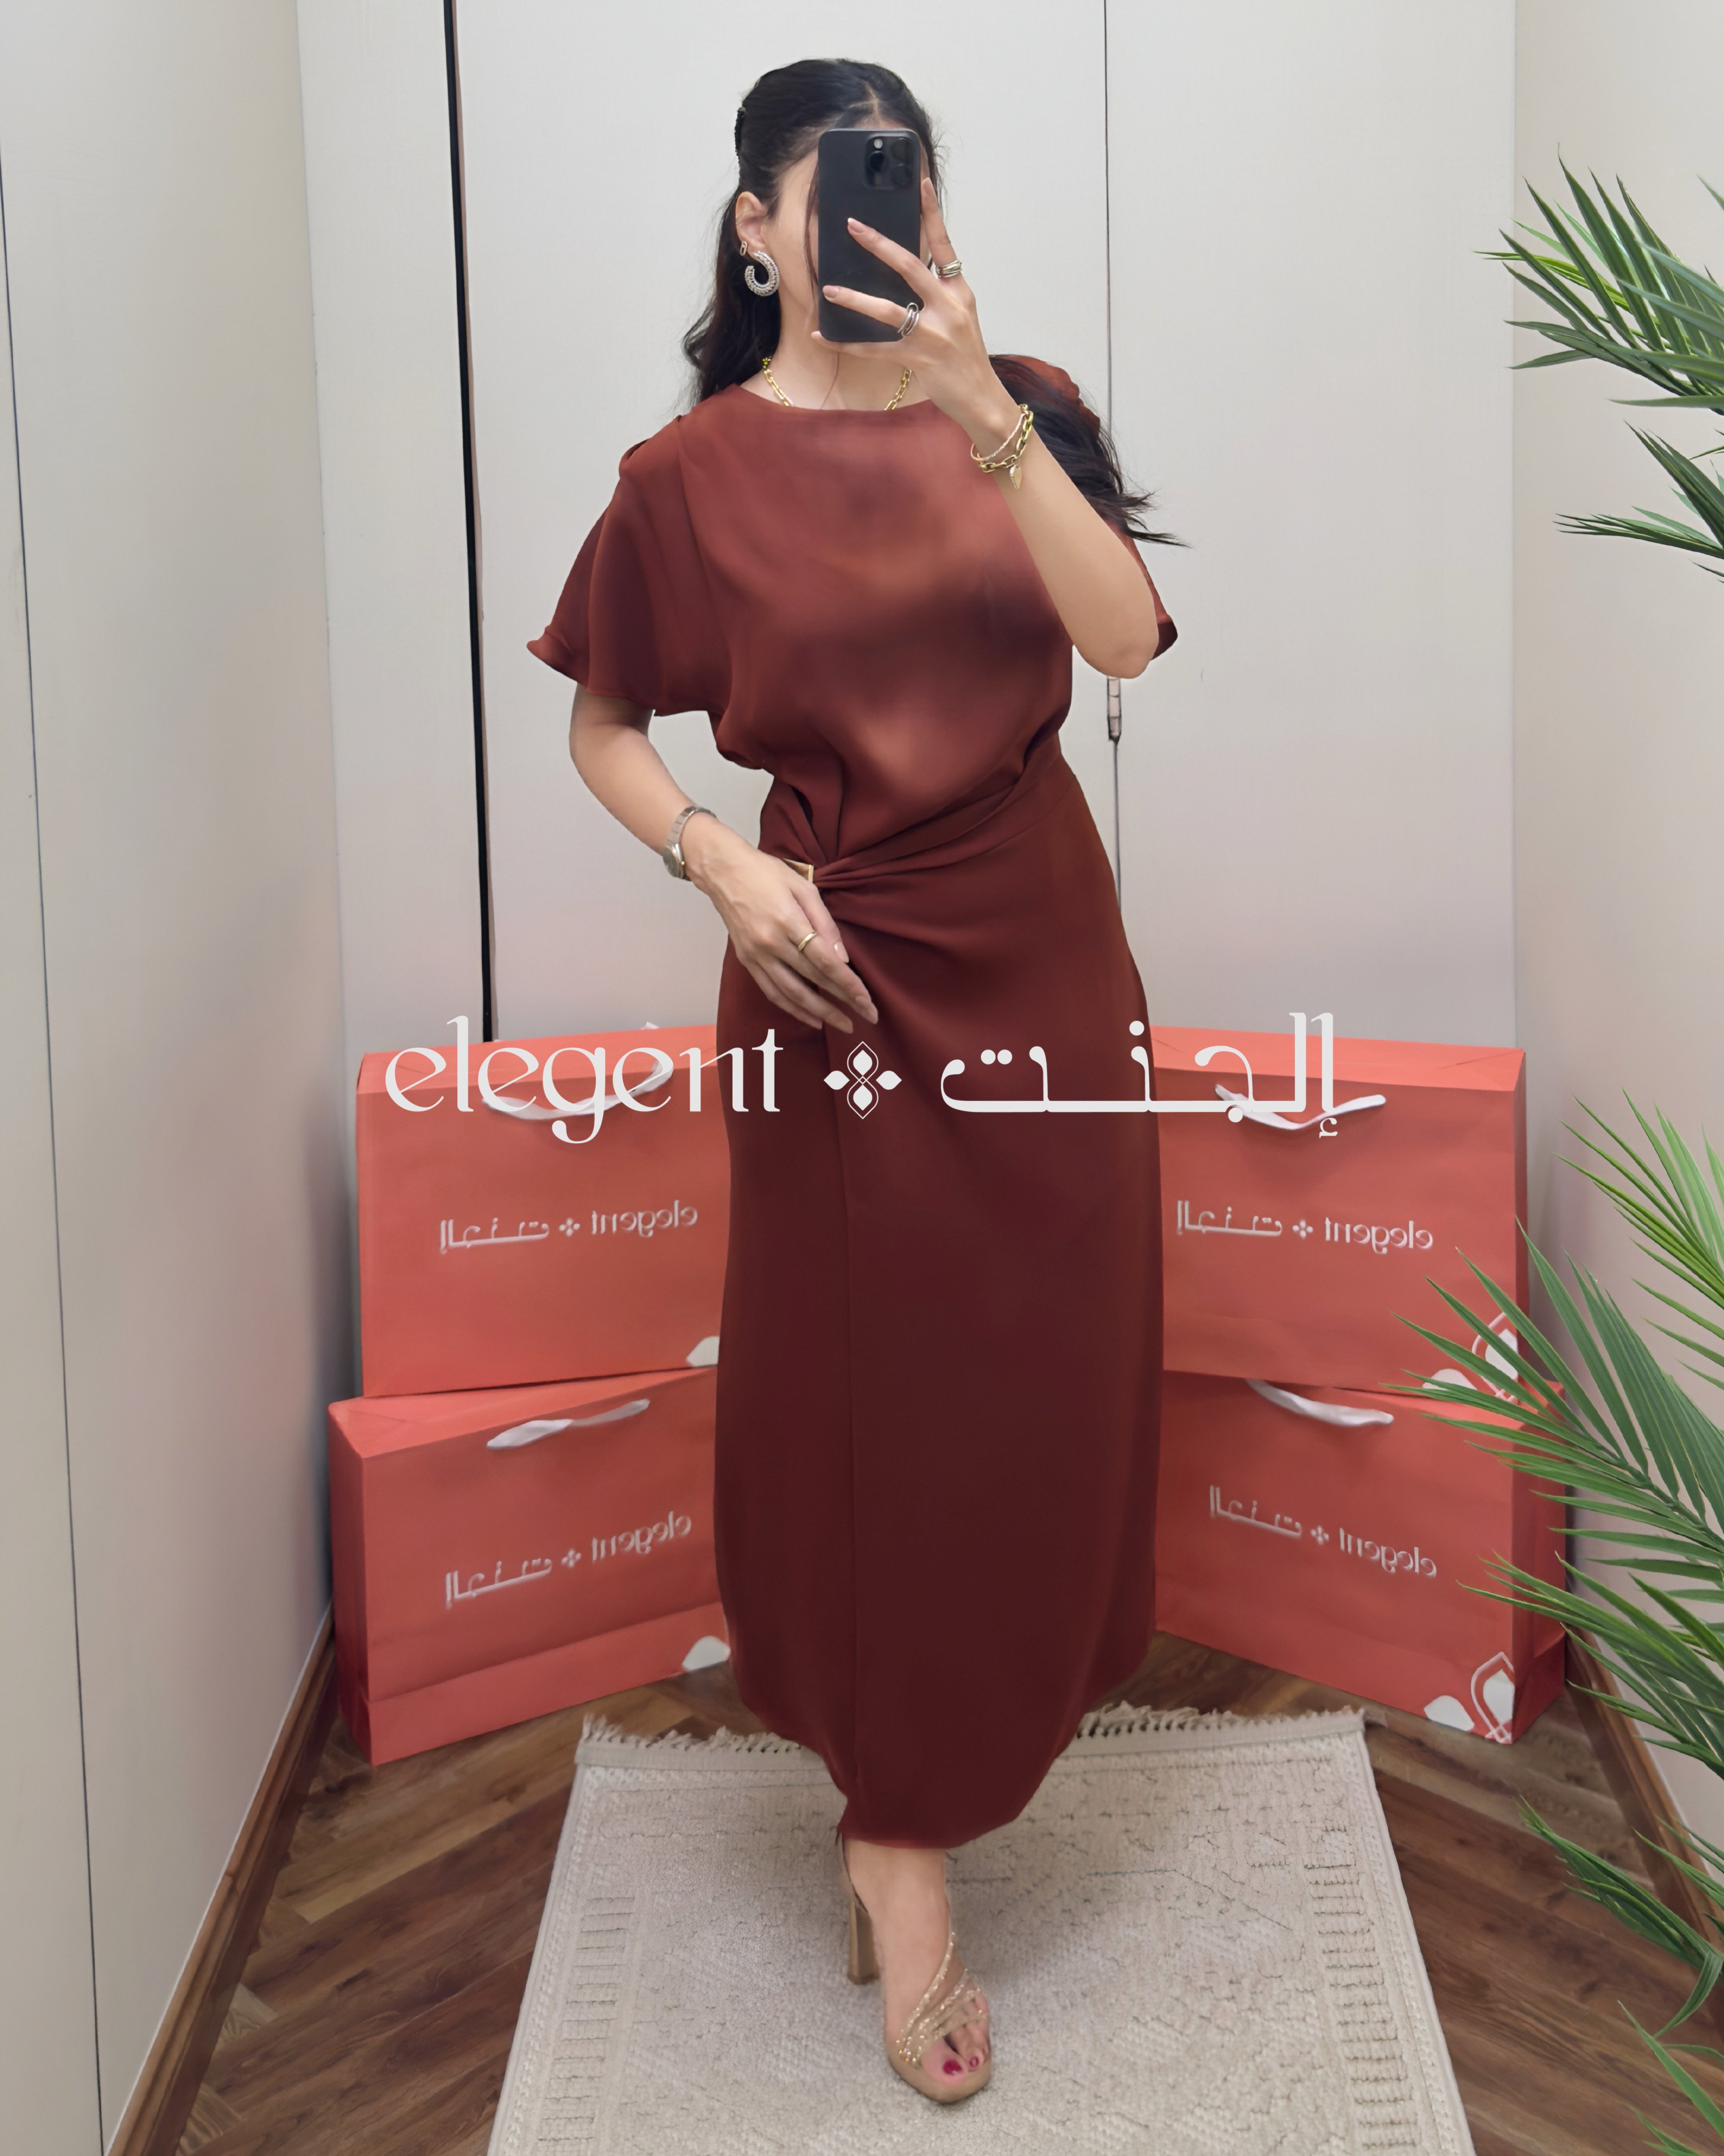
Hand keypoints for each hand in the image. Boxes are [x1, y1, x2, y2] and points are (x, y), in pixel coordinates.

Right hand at [681, 817, 878, 1034]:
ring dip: (820, 1012)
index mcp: (788, 922)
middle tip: (867, 1016)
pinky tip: (812, 1017)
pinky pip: (772, 992)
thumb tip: (842, 958)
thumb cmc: (766, 873)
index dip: (848, 984)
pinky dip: (793, 1009)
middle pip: (813, 980)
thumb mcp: (803, 887)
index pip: (825, 962)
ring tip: (843, 1023)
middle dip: (843, 1000)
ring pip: (791, 994)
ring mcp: (756, 956)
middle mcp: (771, 944)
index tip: (867, 1001)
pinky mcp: (747, 961)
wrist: (723, 872)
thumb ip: (825, 922)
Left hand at [815, 178, 1020, 449]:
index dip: (931, 213)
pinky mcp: (919, 360)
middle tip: (853, 226)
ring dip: (856, 299)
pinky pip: (875, 350)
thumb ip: (938, 293)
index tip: (920, 182)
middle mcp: (948, 307)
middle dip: (879, 245)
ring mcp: (933, 334)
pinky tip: (823, 337)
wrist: (982, 398)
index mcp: (958, 291)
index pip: (943, 244)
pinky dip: (847, 344)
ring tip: (830, 290)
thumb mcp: (960, 317)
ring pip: (888, 310)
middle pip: (910, 266)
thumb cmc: (966, 357)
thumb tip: (905, 272)